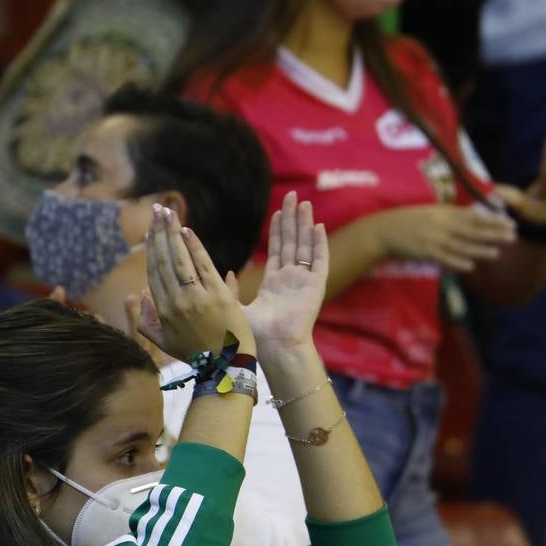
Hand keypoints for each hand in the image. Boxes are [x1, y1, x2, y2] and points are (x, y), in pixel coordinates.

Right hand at [135, 203, 252, 359]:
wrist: (225, 366)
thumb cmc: (197, 355)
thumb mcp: (165, 343)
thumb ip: (147, 322)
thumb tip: (141, 294)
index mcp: (163, 311)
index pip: (154, 271)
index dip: (151, 248)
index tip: (150, 230)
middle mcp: (176, 301)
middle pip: (163, 260)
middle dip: (158, 232)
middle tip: (156, 210)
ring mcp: (196, 297)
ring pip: (179, 258)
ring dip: (171, 232)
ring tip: (166, 212)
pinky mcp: (217, 294)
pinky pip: (202, 264)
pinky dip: (193, 245)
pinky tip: (186, 230)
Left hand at [241, 192, 327, 355]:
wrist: (274, 349)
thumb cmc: (255, 337)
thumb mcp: (237, 308)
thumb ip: (232, 289)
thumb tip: (227, 271)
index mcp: (275, 285)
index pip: (278, 250)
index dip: (279, 229)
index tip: (278, 210)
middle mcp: (292, 280)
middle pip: (293, 242)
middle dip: (292, 218)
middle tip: (292, 196)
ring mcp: (305, 282)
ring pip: (306, 246)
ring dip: (305, 224)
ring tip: (304, 203)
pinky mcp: (316, 287)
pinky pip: (319, 261)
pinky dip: (319, 243)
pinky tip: (318, 226)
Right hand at [368, 202, 515, 272]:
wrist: (383, 231)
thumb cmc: (408, 221)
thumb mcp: (431, 212)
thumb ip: (452, 215)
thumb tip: (475, 217)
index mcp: (443, 211)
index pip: (473, 215)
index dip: (493, 219)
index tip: (509, 222)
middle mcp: (441, 223)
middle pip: (472, 230)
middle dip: (493, 233)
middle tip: (513, 237)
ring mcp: (432, 238)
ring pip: (461, 245)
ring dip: (479, 249)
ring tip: (497, 252)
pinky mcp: (424, 252)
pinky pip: (444, 258)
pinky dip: (457, 262)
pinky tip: (471, 266)